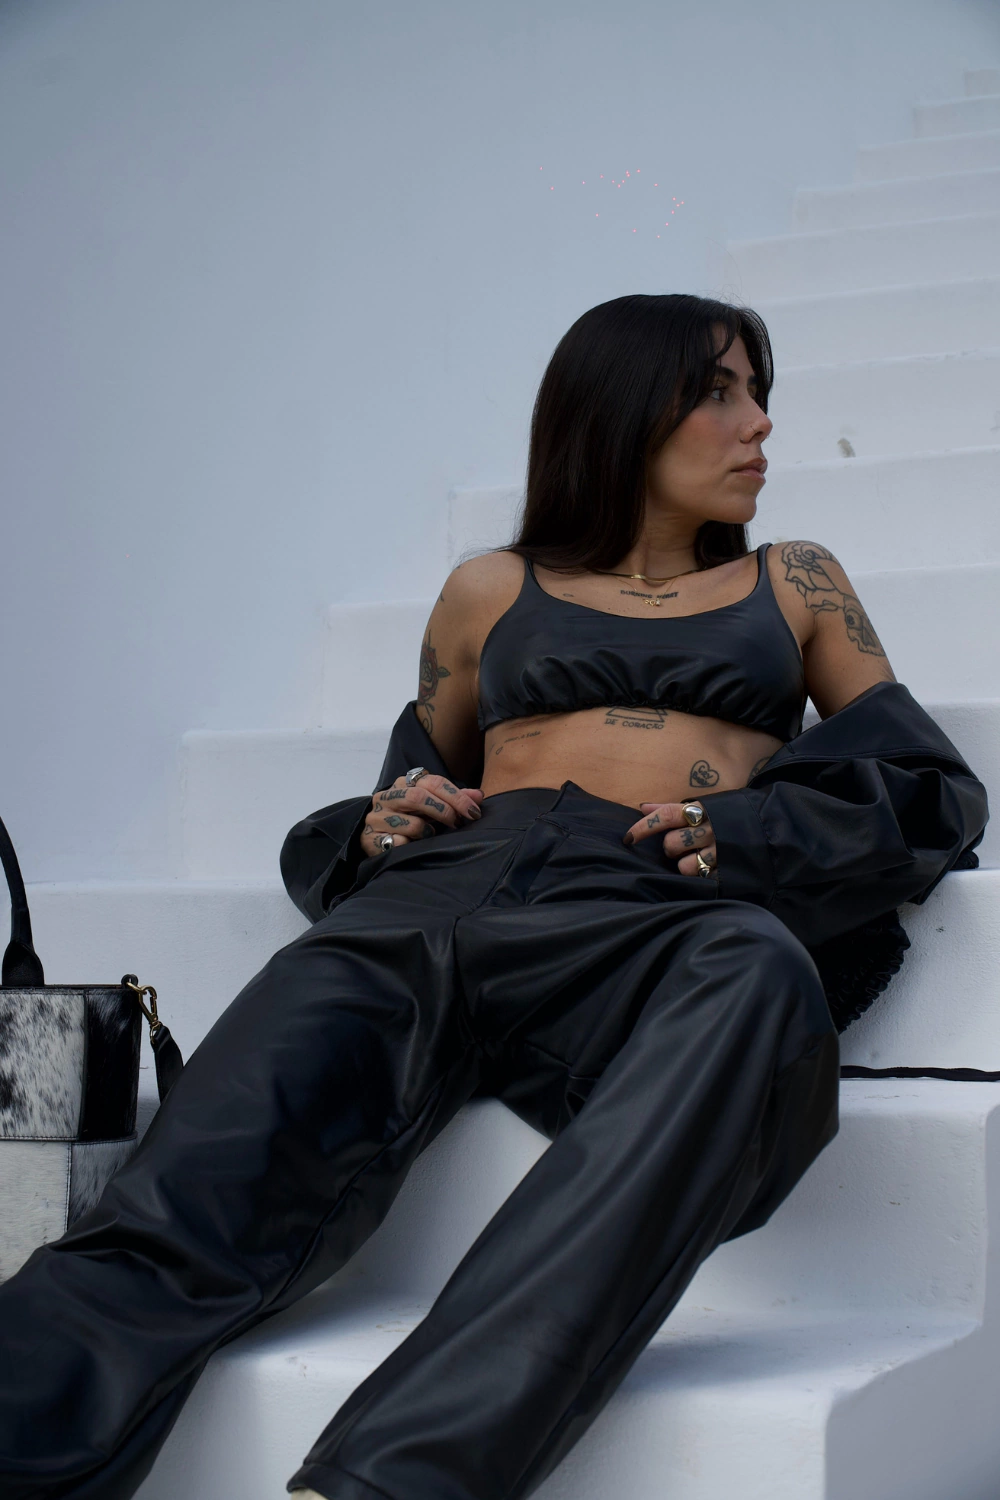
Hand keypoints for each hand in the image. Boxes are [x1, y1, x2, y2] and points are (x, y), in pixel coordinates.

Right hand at [361, 774, 483, 856]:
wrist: (375, 838)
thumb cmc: (410, 819)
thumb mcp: (432, 806)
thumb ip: (454, 799)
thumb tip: (479, 795)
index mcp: (404, 783)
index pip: (433, 782)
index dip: (457, 796)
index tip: (473, 811)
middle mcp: (387, 797)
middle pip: (419, 797)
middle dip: (445, 811)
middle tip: (457, 823)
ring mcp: (376, 817)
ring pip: (412, 823)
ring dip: (428, 831)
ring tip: (431, 835)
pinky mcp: (369, 837)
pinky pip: (398, 843)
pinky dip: (410, 845)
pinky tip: (410, 845)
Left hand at [622, 800, 717, 877]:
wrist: (770, 826)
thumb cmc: (725, 815)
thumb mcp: (702, 807)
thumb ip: (672, 809)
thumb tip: (642, 807)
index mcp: (701, 811)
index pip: (665, 816)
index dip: (644, 827)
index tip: (629, 837)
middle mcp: (709, 830)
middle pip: (671, 843)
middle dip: (670, 847)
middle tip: (680, 845)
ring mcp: (719, 851)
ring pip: (684, 866)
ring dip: (684, 863)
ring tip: (694, 857)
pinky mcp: (726, 869)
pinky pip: (700, 878)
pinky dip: (698, 874)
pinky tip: (705, 867)